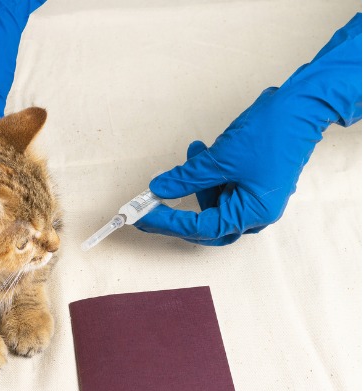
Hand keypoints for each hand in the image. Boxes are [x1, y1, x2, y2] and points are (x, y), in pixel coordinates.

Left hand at [135, 14, 361, 245]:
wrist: (302, 106)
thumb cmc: (271, 134)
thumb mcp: (220, 159)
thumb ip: (187, 177)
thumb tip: (159, 188)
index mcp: (253, 213)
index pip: (203, 227)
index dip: (170, 222)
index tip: (144, 216)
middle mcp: (257, 212)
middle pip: (209, 224)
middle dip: (180, 212)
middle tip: (152, 204)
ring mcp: (257, 198)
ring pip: (215, 203)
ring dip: (196, 183)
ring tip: (192, 152)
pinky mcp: (254, 183)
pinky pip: (223, 187)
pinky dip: (208, 175)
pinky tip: (201, 151)